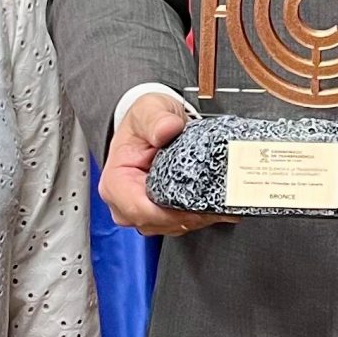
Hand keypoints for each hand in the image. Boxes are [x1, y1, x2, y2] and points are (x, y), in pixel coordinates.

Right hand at [99, 89, 233, 236]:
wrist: (152, 122)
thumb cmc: (144, 121)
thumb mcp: (149, 110)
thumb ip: (156, 119)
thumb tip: (166, 129)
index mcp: (116, 182)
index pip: (140, 210)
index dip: (170, 213)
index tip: (197, 207)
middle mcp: (125, 202)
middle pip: (158, 222)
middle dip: (189, 216)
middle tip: (218, 206)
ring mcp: (141, 210)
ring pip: (171, 226)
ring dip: (196, 218)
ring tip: (220, 205)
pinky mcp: (158, 212)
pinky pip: (178, 222)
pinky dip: (197, 215)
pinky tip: (213, 205)